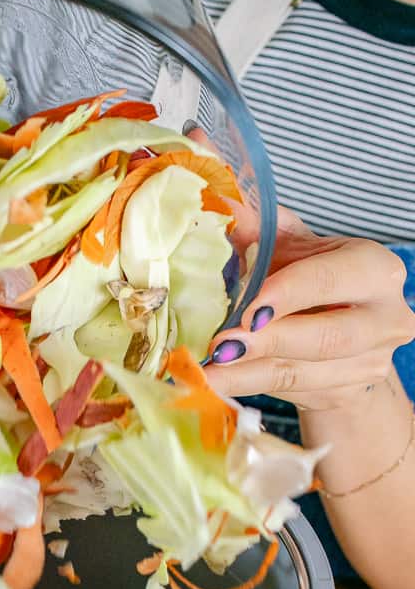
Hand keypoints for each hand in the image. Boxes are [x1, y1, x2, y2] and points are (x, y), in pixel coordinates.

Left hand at [205, 208, 414, 412]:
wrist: (346, 338)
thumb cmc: (313, 281)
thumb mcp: (293, 247)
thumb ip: (260, 226)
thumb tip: (218, 195)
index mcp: (375, 269)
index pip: (332, 280)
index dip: (289, 294)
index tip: (248, 308)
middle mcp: (384, 318)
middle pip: (325, 337)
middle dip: (269, 342)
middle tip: (221, 346)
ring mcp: (368, 363)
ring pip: (301, 372)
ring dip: (246, 373)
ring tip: (203, 371)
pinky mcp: (343, 394)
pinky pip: (288, 393)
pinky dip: (245, 386)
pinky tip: (211, 384)